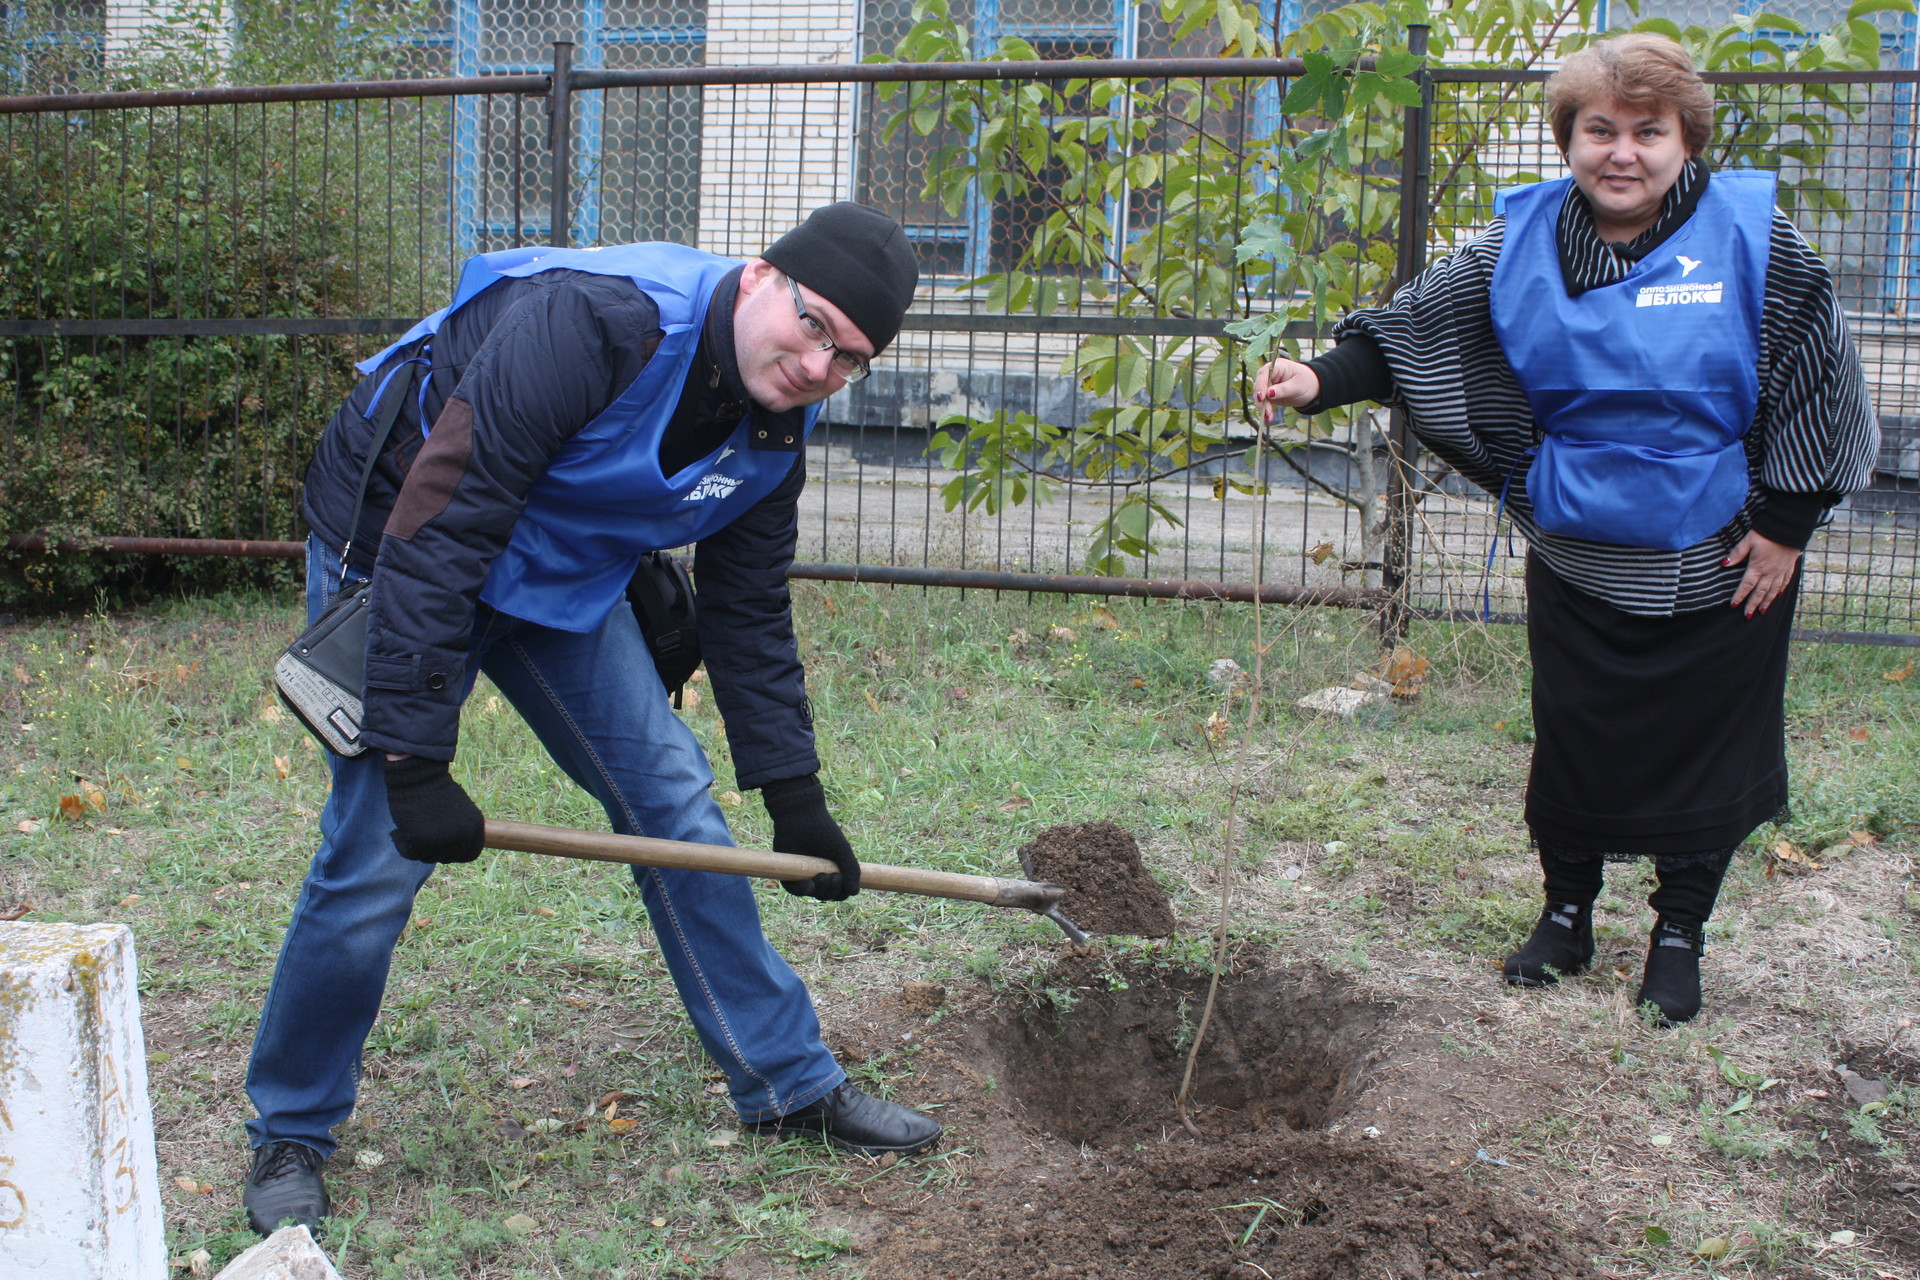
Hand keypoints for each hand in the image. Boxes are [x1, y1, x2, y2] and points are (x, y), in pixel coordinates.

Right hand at [382, 754, 485, 862]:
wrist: (419, 776)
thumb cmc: (437, 791)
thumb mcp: (462, 811)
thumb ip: (462, 831)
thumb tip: (455, 850)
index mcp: (476, 828)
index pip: (469, 854)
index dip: (455, 851)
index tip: (443, 842)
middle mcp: (462, 837)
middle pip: (448, 857)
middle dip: (435, 848)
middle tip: (424, 832)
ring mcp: (442, 841)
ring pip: (428, 857)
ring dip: (419, 847)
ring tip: (412, 829)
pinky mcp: (420, 842)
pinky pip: (410, 854)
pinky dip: (402, 844)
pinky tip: (399, 832)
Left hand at [761, 774, 859, 900]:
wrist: (802, 817)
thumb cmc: (824, 831)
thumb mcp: (842, 852)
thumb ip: (852, 871)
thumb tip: (854, 893)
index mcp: (832, 870)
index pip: (839, 892)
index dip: (842, 892)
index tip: (842, 878)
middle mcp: (818, 874)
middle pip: (826, 895)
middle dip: (832, 891)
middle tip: (833, 876)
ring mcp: (803, 874)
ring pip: (812, 894)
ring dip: (820, 891)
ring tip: (823, 877)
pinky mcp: (788, 872)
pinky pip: (794, 890)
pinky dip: (803, 890)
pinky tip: (809, 885)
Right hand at [1252, 357, 1320, 421]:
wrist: (1312, 389)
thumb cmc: (1307, 382)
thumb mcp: (1297, 386)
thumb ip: (1283, 389)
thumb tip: (1269, 393)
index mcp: (1277, 366)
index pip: (1264, 374)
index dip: (1261, 385)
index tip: (1262, 397)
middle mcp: (1270, 374)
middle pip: (1259, 385)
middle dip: (1261, 399)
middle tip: (1265, 411)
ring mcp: (1269, 385)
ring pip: (1260, 396)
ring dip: (1263, 407)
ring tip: (1268, 417)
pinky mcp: (1269, 395)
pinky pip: (1264, 403)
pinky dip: (1266, 410)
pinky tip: (1269, 418)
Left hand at [1726, 530, 1800, 617]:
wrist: (1789, 527)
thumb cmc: (1767, 532)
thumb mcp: (1748, 541)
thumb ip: (1736, 553)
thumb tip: (1723, 564)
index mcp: (1757, 567)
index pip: (1746, 585)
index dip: (1739, 596)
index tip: (1734, 606)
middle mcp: (1770, 572)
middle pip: (1760, 592)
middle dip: (1753, 604)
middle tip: (1748, 616)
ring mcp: (1781, 570)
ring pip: (1773, 590)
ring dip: (1767, 602)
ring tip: (1762, 611)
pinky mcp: (1789, 567)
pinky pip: (1785, 582)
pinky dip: (1780, 590)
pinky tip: (1778, 595)